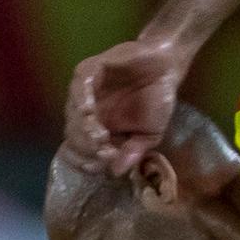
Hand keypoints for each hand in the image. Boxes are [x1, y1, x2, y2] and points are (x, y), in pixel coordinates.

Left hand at [64, 38, 190, 175]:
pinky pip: (79, 87)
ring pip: (72, 114)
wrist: (167, 67)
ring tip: (100, 136)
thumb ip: (133, 152)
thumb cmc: (157, 99)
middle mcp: (86, 112)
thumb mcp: (149, 134)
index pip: (78, 151)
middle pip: (72, 136)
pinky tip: (90, 112)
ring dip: (83, 129)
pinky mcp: (89, 70)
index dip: (85, 162)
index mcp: (97, 128)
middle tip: (105, 151)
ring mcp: (85, 91)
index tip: (101, 167)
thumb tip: (116, 173)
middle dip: (86, 148)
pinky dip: (81, 100)